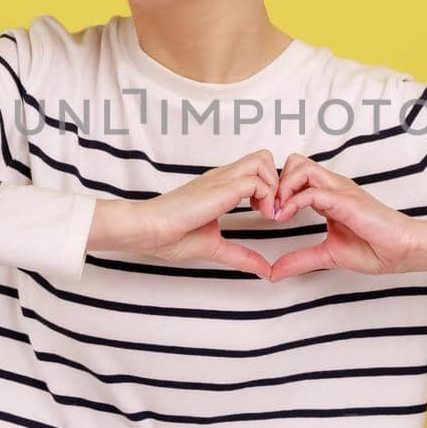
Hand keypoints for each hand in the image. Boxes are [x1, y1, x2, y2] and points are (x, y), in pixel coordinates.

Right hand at [91, 149, 279, 278]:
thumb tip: (264, 270)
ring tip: (267, 213)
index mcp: (220, 186)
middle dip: (277, 181)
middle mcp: (223, 177)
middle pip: (263, 157)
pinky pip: (257, 180)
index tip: (267, 215)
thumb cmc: (171, 236)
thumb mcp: (216, 247)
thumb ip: (241, 256)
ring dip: (274, 186)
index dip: (269, 188)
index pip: (255, 169)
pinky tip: (261, 217)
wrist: (149, 230)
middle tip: (271, 209)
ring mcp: (222, 179)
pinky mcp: (222, 188)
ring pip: (264, 160)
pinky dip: (268, 197)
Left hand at [267, 153, 425, 280]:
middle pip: (294, 162)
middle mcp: (333, 187)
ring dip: (282, 188)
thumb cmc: (375, 249)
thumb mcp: (327, 255)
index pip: (295, 175)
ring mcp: (340, 190)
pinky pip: (312, 191)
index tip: (268, 214)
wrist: (403, 251)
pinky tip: (286, 217)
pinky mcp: (346, 200)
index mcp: (329, 195)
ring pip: (300, 167)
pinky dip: (293, 202)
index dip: (277, 190)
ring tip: (278, 213)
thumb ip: (300, 260)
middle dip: (276, 182)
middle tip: (270, 209)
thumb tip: (274, 272)